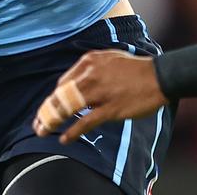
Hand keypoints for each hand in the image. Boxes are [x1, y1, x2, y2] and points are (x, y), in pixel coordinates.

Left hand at [32, 50, 167, 143]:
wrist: (159, 76)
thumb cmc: (136, 68)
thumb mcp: (109, 58)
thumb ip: (91, 68)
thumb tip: (77, 84)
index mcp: (89, 61)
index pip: (63, 82)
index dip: (54, 98)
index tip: (51, 108)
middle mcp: (91, 75)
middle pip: (60, 95)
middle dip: (46, 111)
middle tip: (37, 123)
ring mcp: (99, 92)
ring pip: (68, 108)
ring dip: (52, 121)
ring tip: (43, 131)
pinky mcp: (109, 108)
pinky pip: (85, 122)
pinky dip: (72, 131)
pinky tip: (64, 138)